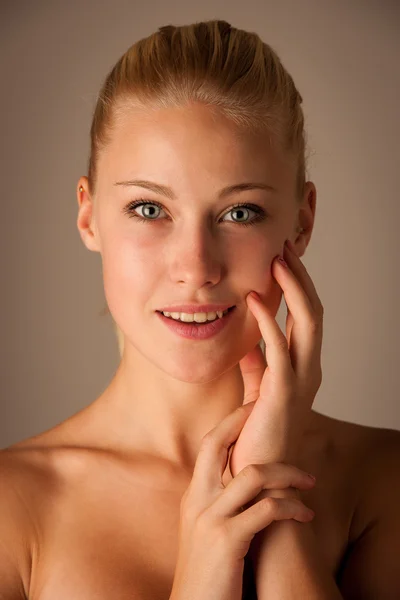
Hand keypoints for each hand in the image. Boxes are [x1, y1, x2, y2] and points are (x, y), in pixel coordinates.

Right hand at [171, 403, 315, 599]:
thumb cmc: (207, 569)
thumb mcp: (205, 528)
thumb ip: (218, 501)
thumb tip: (244, 480)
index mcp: (194, 495)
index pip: (209, 444)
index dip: (231, 421)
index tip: (253, 408)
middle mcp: (198, 500)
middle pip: (216, 442)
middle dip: (244, 420)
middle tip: (270, 413)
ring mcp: (211, 518)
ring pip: (253, 474)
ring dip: (288, 473)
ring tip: (308, 480)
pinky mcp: (228, 540)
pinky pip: (268, 510)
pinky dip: (292, 508)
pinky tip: (305, 515)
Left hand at [229, 239, 323, 485]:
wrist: (259, 476)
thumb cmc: (255, 433)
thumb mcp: (257, 389)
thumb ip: (256, 363)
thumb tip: (248, 341)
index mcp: (303, 366)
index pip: (307, 316)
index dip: (298, 285)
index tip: (281, 257)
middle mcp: (309, 369)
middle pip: (314, 311)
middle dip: (301, 277)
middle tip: (284, 246)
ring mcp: (301, 380)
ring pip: (309, 323)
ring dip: (294, 288)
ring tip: (277, 260)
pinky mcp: (283, 393)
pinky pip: (280, 350)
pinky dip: (267, 322)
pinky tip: (250, 300)